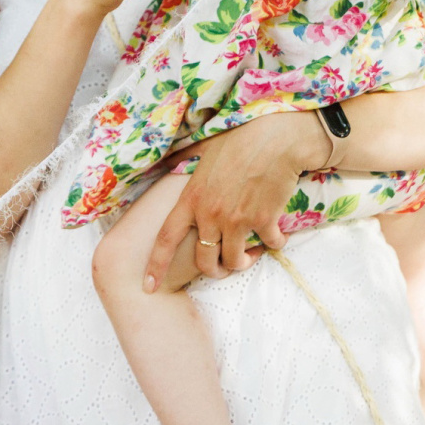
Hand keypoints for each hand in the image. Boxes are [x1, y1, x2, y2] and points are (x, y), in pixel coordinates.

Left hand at [147, 110, 328, 278]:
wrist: (274, 138)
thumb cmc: (238, 141)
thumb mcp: (202, 152)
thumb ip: (185, 165)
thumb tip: (168, 162)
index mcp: (191, 199)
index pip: (166, 238)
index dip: (155, 265)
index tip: (147, 285)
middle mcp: (210, 214)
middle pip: (205, 261)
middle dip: (213, 271)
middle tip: (222, 267)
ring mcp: (237, 220)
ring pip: (235, 261)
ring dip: (244, 262)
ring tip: (252, 252)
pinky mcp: (264, 220)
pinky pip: (269, 245)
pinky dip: (274, 244)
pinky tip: (276, 234)